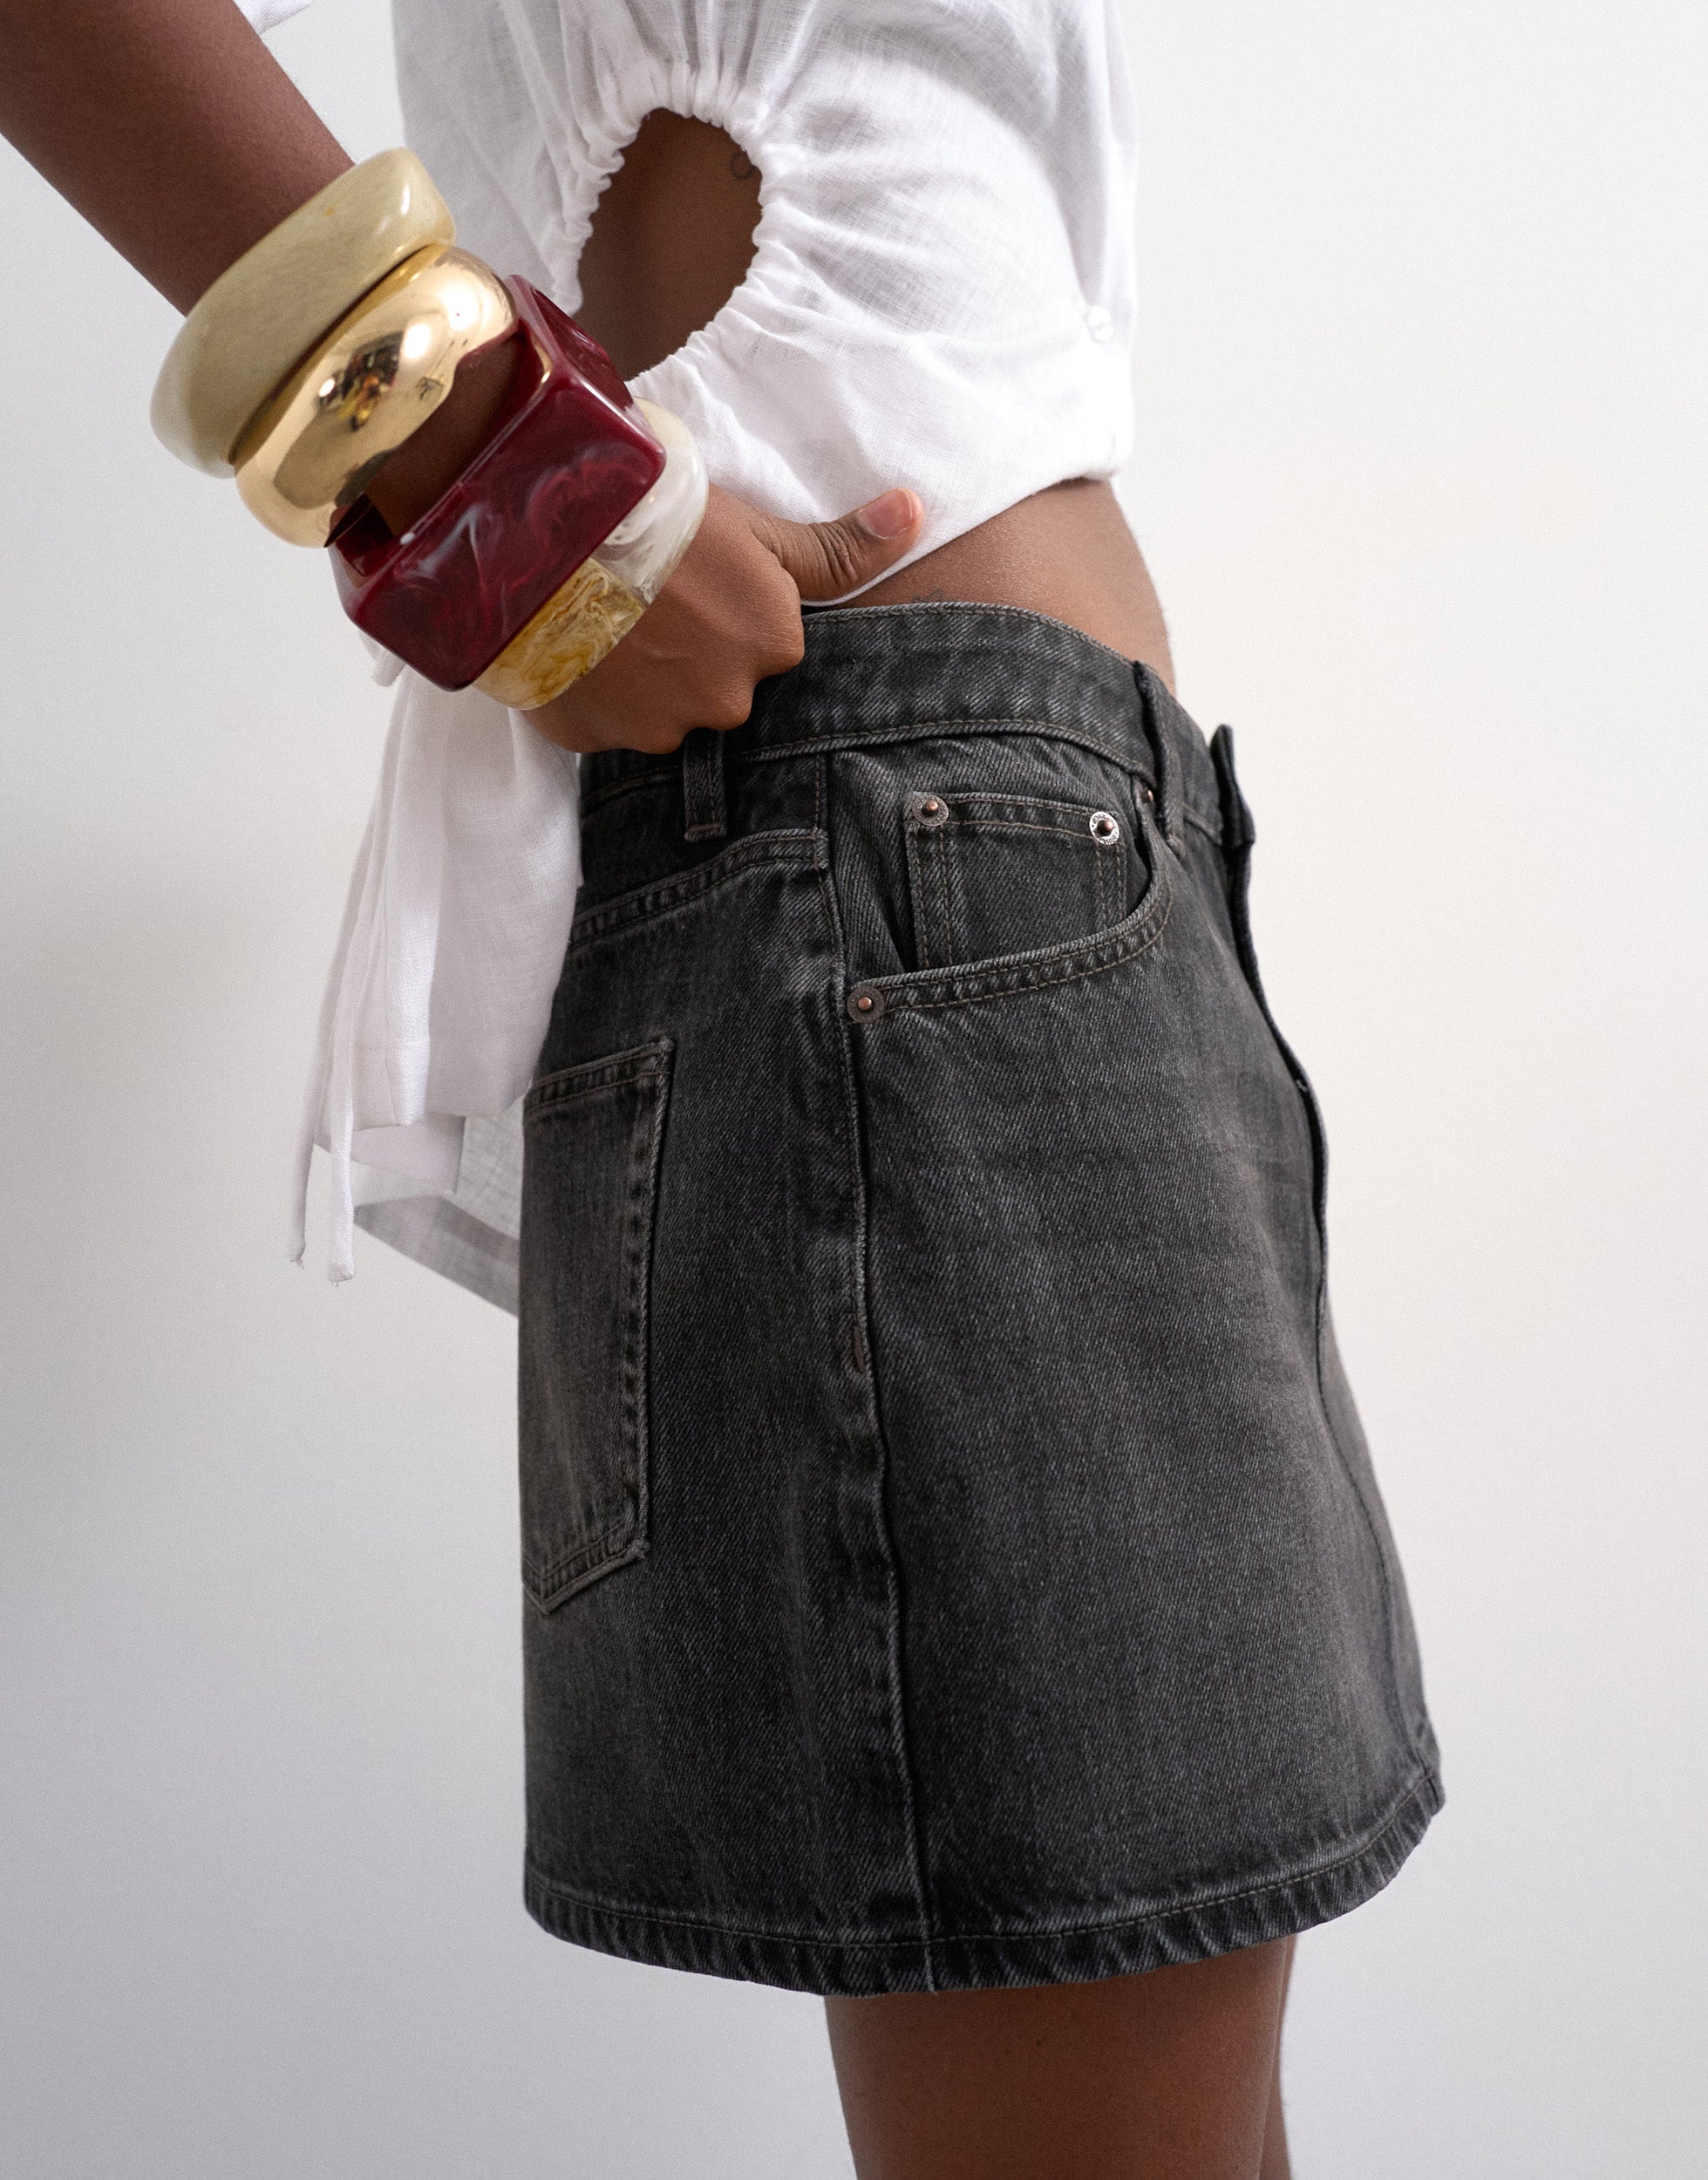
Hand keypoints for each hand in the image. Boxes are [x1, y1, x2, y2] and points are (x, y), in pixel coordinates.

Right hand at [522, 483, 923, 754]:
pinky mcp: (597, 741)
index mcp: (773, 647)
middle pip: (717, 685)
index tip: (695, 580)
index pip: (766, 644)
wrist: (545, 530)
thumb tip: (915, 514)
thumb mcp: (756, 526)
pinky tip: (574, 644)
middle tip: (645, 596)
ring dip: (638, 675)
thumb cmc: (659, 514)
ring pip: (660, 710)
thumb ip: (837, 547)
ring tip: (602, 615)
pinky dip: (593, 693)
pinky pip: (605, 724)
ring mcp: (659, 728)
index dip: (727, 610)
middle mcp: (727, 702)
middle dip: (686, 650)